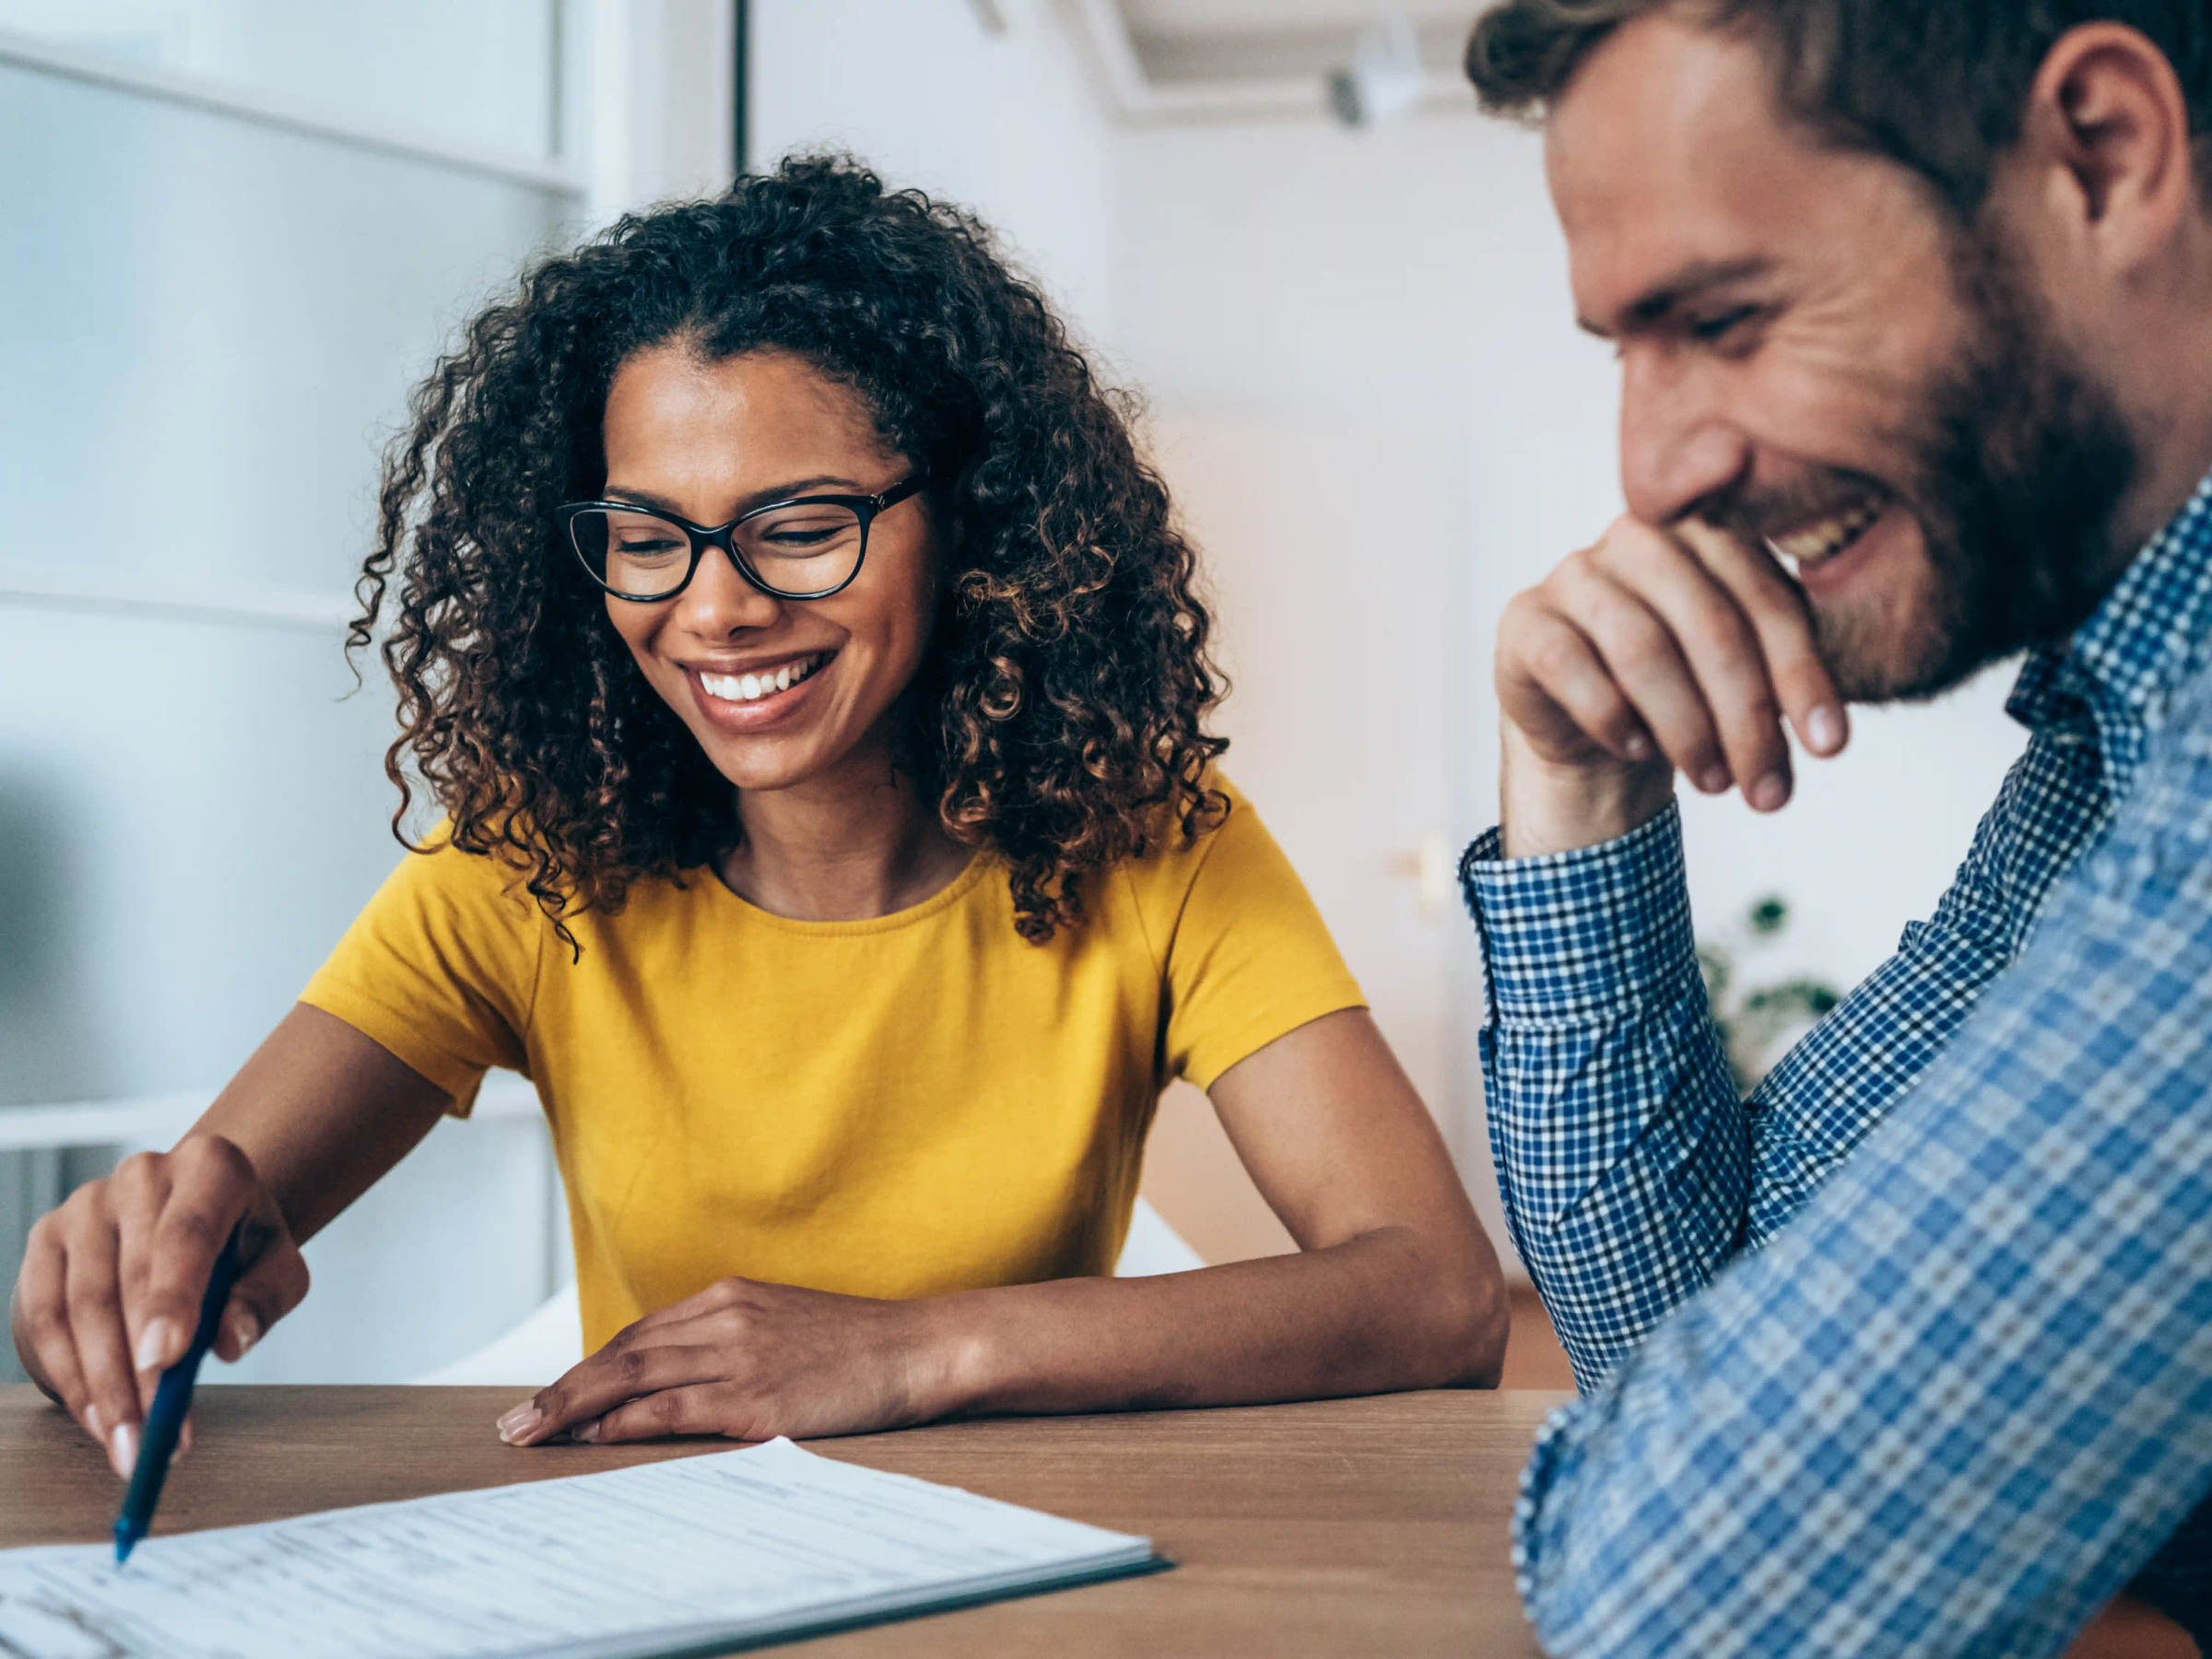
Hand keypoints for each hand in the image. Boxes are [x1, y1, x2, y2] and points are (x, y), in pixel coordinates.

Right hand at [8, 1135, 309, 1476]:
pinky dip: (67, 1373)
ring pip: (79, 1304)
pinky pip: (42, 1314)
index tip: (166, 1363)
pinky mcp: (46, 1238)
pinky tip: (95, 1417)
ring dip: (101, 1385)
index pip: (187, 1233)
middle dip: (139, 1371)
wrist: (198, 1217)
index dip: (173, 1299)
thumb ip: (264, 1298)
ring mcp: (85, 1204)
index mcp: (209, 1168)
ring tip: (129, 1443)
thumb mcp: (277, 1267)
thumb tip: (228, 1341)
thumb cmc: (241, 1248)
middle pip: (129, 1280)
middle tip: (155, 1437)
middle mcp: (142, 1175)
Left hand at [495, 1277, 963, 1446]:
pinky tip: (594, 1440)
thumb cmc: (860, 1346)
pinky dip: (625, 1424)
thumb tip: (680, 1379)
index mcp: (732, 1297)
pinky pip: (672, 1410)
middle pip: (623, 1353)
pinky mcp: (758, 1398)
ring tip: (533, 1435)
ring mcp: (741, 1356)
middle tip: (515, 1423)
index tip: (551, 1397)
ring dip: (574, 1409)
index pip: (640, 1333)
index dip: (589, 1367)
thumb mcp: (787, 1325)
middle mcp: (727, 1319)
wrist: (920, 1349)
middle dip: (561, 1390)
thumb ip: (734, 1340)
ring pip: (635, 1378)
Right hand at [1495, 515, 1848, 856]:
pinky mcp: (1525, 619)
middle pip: (1710, 626)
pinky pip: (1570, 665)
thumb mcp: (1745, 677)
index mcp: (1709, 533)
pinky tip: (1637, 750)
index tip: (1830, 748)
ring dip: (1686, 730)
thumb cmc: (1682, 689)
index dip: (1802, 677)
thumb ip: (1787, 675)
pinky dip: (1612, 717)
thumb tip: (1828, 734)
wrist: (1589, 721)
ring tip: (1714, 783)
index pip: (1768, 600)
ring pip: (1643, 649)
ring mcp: (1575, 573)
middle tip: (1768, 793)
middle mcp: (1640, 538)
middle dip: (1746, 720)